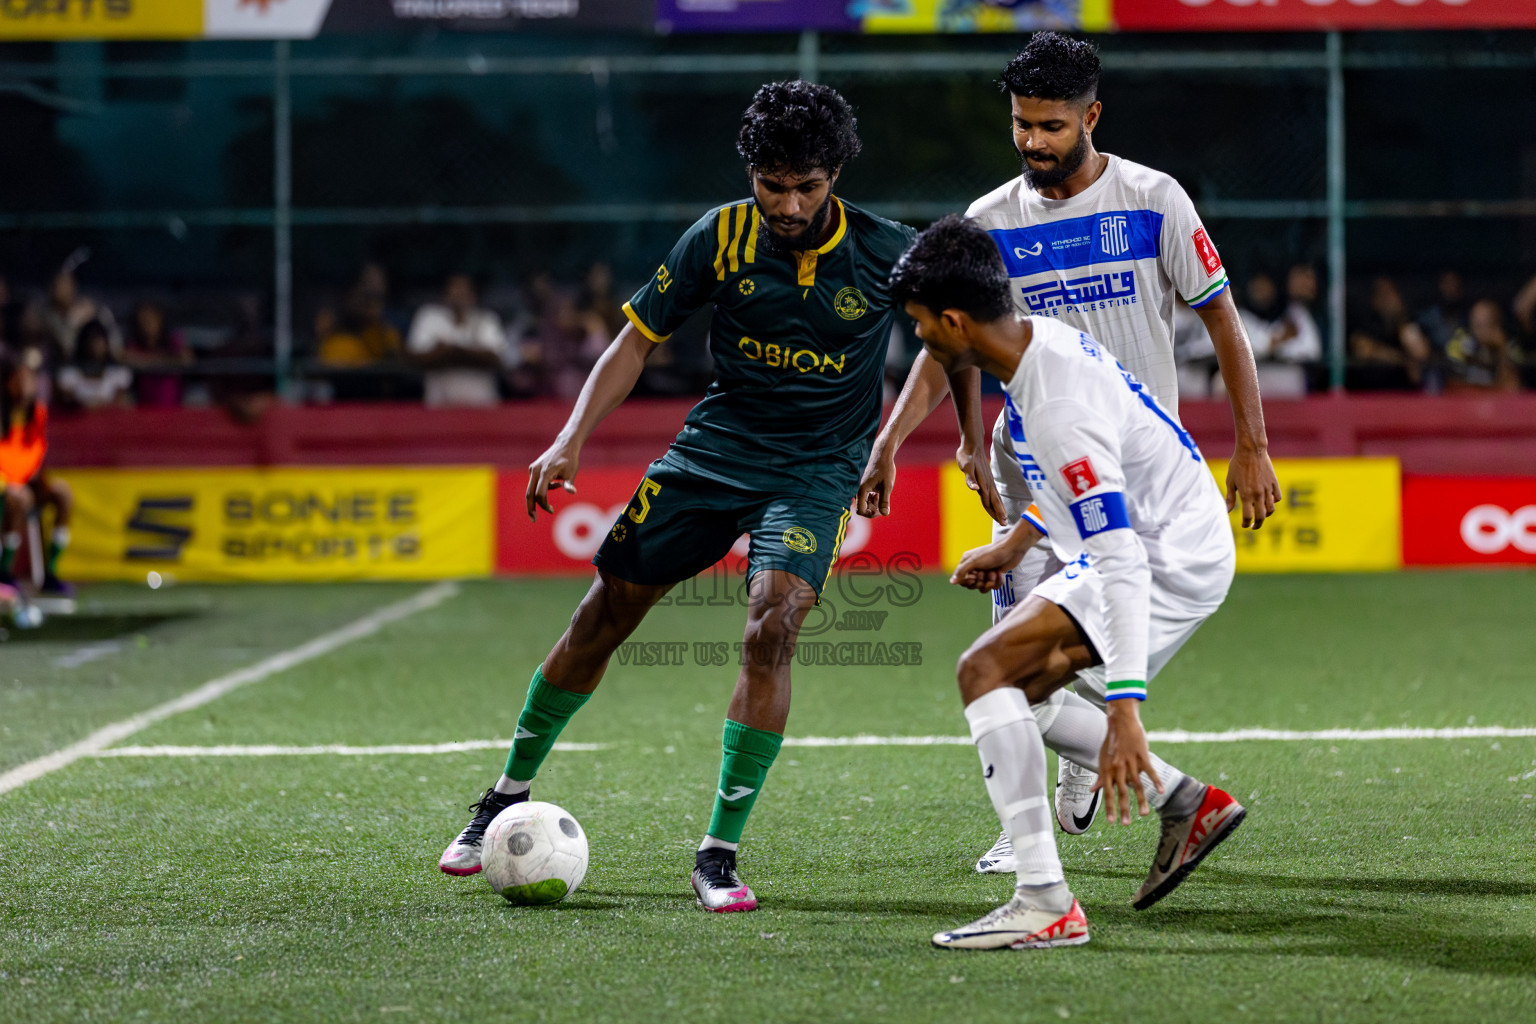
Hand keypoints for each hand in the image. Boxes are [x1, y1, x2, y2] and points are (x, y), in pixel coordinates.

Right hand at [526, 437, 579, 518]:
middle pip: (529, 494)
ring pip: (530, 489)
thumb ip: (569, 484)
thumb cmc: (570, 460)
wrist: (565, 445)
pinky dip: (542, 488)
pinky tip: (556, 481)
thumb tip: (573, 492)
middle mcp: (536, 471)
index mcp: (545, 473)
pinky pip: (535, 483)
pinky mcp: (533, 468)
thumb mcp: (572, 472)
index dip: (544, 505)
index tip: (552, 510)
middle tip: (533, 520)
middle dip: (531, 508)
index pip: (540, 494)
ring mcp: (533, 469)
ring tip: (558, 485)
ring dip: (539, 496)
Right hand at [857, 448, 895, 518]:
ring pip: (866, 504)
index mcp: (862, 491)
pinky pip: (867, 498)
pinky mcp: (866, 487)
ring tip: (882, 496)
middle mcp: (859, 491)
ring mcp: (862, 489)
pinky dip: (874, 499)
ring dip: (874, 505)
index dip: (871, 514)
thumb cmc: (885, 469)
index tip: (881, 511)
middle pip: (863, 509)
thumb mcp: (887, 486)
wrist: (882, 456)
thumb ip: (884, 501)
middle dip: (873, 510)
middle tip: (884, 506)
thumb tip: (884, 514)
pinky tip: (880, 493)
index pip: (861, 511)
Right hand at [948, 531, 1033, 591]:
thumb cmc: (992, 553)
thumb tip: (951, 582)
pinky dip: (997, 582)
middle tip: (985, 572)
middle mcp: (974, 568)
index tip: (974, 577)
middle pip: (971, 585)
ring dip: (989, 582)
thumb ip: (962, 571)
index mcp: (967, 562)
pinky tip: (999, 574)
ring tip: (994, 573)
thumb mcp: (975, 561)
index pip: (961, 579)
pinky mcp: (994, 576)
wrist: (1012, 550)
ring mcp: (985, 572)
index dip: (967, 581)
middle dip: (980, 582)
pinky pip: (992, 587)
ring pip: (982, 588)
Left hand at [957, 444, 1006, 525]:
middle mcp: (987, 483)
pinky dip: (996, 499)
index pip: (988, 501)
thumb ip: (970, 478)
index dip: (994, 512)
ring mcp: (988, 480)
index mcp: (983, 483)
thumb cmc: (966, 455)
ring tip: (1004, 517)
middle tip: (1006, 524)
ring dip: (1000, 507)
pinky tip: (997, 502)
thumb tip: (975, 489)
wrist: (972, 444)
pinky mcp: (987, 477)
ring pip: (995, 497)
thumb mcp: (966, 466)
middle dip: (1000, 513)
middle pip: (994, 501)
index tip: (1001, 522)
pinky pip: (993, 492)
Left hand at [1093, 701, 1161, 824]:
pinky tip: (1160, 792)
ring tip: (1144, 815)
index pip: (1108, 793)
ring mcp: (1130, 762)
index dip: (1109, 807)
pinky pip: (1150, 771)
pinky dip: (1155, 781)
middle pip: (1121, 792)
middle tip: (1126, 824)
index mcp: (1108, 770)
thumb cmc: (1111, 742)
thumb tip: (1092, 790)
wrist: (1120, 723)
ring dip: (1140, 801)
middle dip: (1123, 809)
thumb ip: (1101, 777)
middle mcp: (1118, 768)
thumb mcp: (1102, 760)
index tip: (1111, 822)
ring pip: (1136, 785)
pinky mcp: (1142, 756)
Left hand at [1225, 443, 1280, 529]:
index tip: (1244, 525)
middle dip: (1257, 524)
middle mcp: (1258, 494)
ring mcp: (1268, 488)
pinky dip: (1274, 502)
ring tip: (1261, 516)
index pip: (1248, 516)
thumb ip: (1230, 498)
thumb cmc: (1238, 465)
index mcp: (1246, 494)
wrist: (1251, 450)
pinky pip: (1277, 497)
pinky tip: (1268, 502)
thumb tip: (1227, 511)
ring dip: (1266, 515)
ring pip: (1271, 508)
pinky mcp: (1274, 482)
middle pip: (1261, 516)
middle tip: (1253, 526)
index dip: (1246, 523)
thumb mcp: (1230, 481)